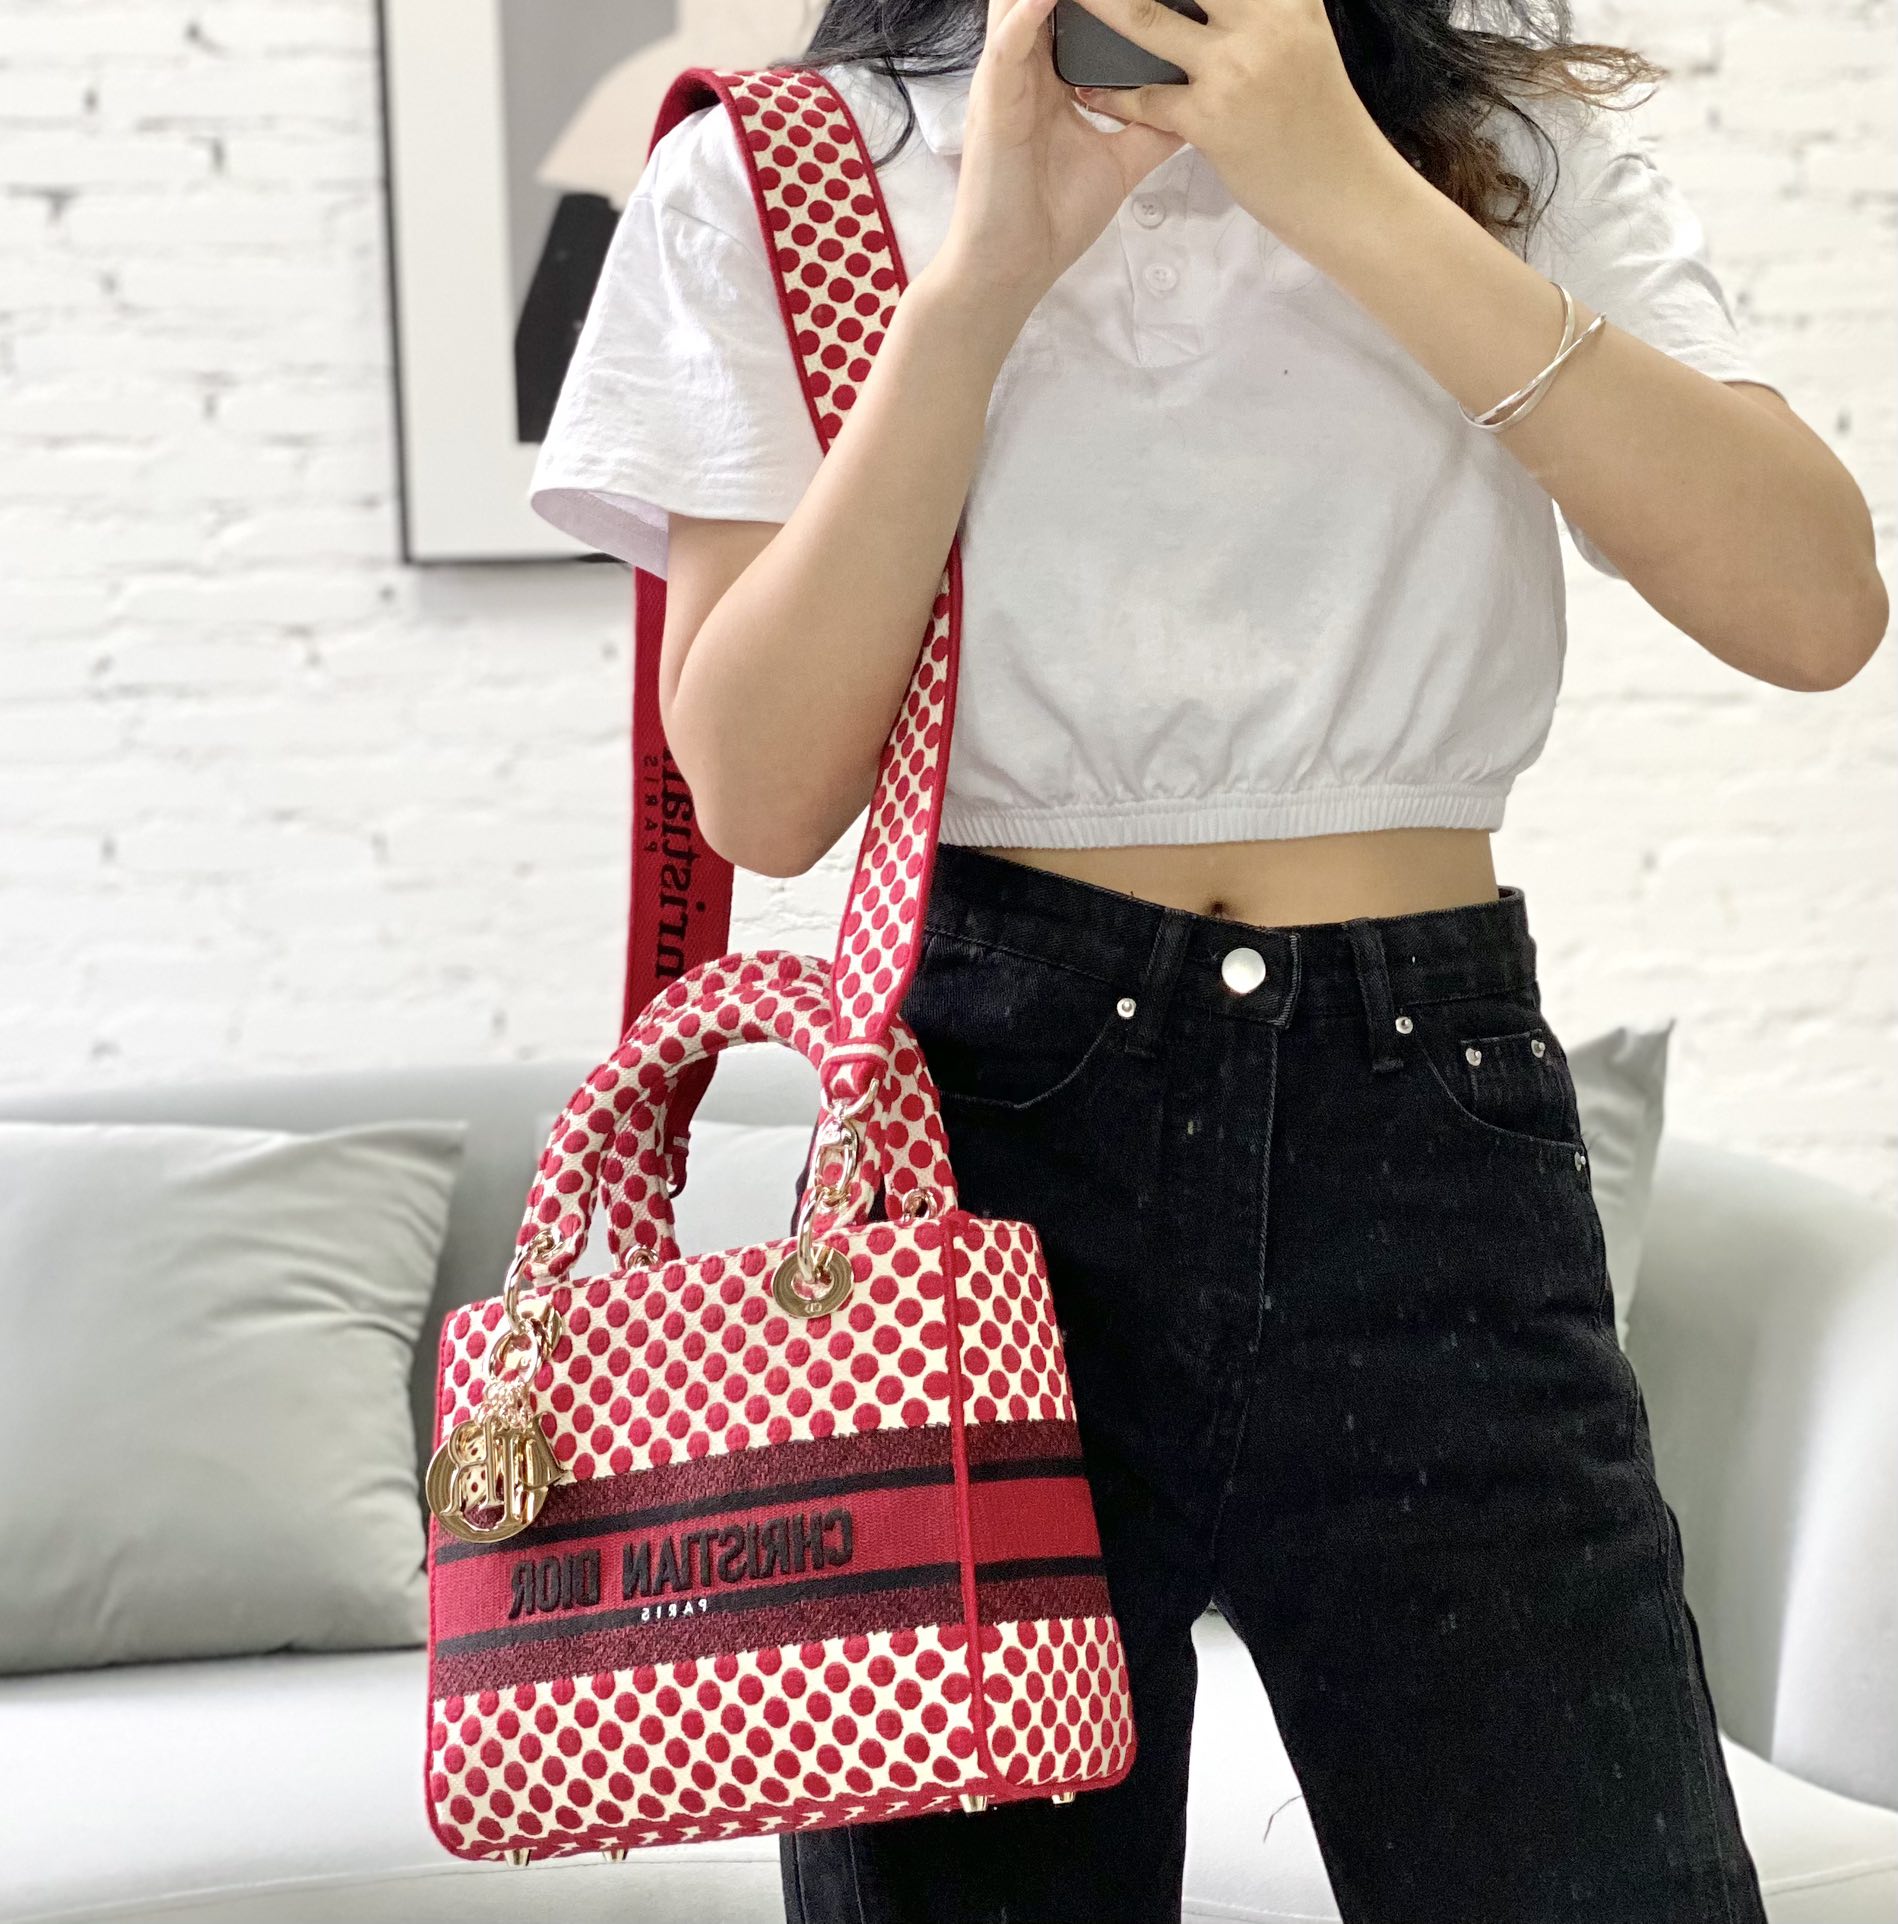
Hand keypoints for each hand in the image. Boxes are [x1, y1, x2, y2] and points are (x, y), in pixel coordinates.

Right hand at [935, 0, 1189, 314]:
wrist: (1013, 269)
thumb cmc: (1055, 218)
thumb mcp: (1120, 163)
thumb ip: (1153, 124)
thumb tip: (1200, 100)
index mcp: (1054, 74)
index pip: (1079, 9)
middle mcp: (1028, 66)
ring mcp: (1007, 79)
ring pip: (1025, 4)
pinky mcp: (993, 102)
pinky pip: (1009, 42)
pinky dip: (1030, 12)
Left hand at [1066, 0, 1401, 251]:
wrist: (1345, 192)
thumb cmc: (1320, 123)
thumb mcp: (1301, 42)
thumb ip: (1260, 11)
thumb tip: (1218, 5)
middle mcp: (1264, 20)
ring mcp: (1235, 69)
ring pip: (1146, 19)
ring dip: (1100, 7)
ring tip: (1071, 3)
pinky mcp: (1211, 119)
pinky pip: (1143, 98)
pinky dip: (1109, 94)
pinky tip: (1087, 89)